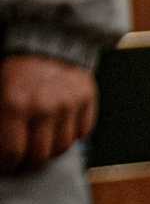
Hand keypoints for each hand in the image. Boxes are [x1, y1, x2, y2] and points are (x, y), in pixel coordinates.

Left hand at [0, 55, 97, 172]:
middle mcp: (44, 106)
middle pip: (40, 155)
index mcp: (14, 104)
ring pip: (63, 147)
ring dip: (52, 150)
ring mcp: (69, 103)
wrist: (47, 38)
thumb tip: (2, 149)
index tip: (7, 166)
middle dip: (30, 161)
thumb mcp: (0, 93)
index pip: (13, 152)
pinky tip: (60, 128)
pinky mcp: (87, 99)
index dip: (8, 164)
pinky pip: (83, 132)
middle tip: (24, 160)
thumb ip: (0, 119)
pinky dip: (72, 134)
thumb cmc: (17, 68)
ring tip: (43, 145)